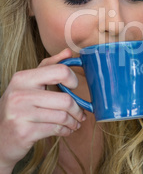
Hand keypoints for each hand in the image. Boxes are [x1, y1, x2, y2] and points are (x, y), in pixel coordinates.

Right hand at [0, 49, 85, 172]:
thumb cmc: (19, 107)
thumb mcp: (29, 84)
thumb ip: (49, 66)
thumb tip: (69, 52)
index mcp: (23, 78)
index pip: (60, 71)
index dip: (73, 79)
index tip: (74, 86)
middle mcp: (20, 94)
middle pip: (66, 100)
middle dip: (78, 109)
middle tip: (81, 113)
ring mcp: (21, 114)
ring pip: (63, 116)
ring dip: (74, 122)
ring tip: (75, 123)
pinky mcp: (25, 132)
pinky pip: (56, 129)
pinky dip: (66, 131)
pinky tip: (67, 130)